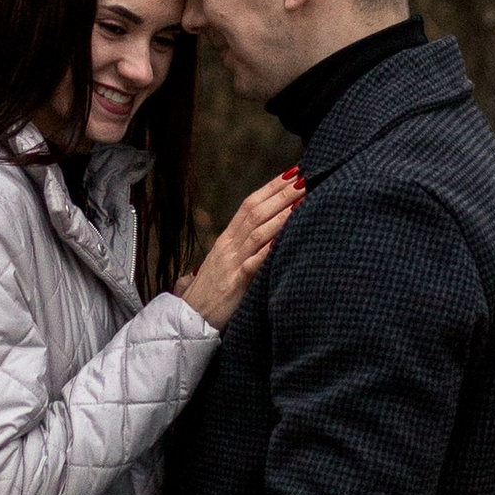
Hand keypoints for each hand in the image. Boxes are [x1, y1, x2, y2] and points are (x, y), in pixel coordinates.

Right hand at [178, 168, 302, 328]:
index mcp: (226, 240)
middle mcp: (228, 246)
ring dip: (282, 212)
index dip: (271, 187)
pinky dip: (270, 248)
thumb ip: (242, 250)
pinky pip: (253, 263)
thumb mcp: (225, 266)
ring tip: (304, 197)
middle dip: (282, 192)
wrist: (187, 322)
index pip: (249, 205)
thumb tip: (266, 237)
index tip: (293, 172)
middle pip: (256, 211)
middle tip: (306, 174)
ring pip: (257, 231)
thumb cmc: (210, 296)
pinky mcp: (234, 284)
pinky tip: (286, 237)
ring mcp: (230, 263)